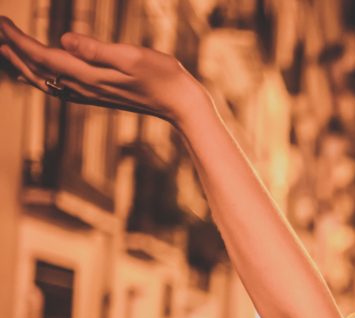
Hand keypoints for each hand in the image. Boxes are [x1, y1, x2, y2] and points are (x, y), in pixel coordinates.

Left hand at [0, 16, 208, 126]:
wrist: (180, 103)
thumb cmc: (163, 76)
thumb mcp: (133, 56)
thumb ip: (97, 49)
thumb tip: (64, 39)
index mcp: (88, 75)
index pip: (43, 55)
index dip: (18, 39)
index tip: (0, 21)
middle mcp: (83, 87)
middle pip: (36, 69)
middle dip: (12, 50)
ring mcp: (89, 93)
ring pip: (43, 79)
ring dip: (20, 63)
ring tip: (4, 48)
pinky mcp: (96, 94)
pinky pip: (56, 86)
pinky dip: (38, 75)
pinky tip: (33, 71)